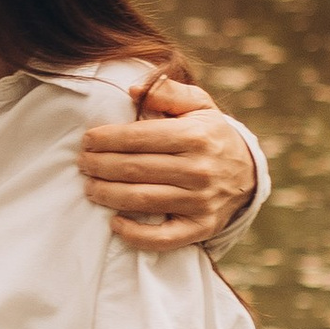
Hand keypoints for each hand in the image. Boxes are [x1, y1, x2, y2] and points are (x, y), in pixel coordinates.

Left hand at [76, 76, 255, 248]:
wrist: (247, 173)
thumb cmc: (210, 135)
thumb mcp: (199, 105)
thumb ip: (169, 93)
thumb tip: (133, 90)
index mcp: (195, 136)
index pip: (139, 137)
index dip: (107, 139)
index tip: (87, 140)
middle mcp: (199, 170)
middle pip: (134, 169)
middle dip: (100, 166)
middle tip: (83, 163)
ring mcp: (200, 202)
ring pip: (141, 200)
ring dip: (107, 195)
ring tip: (89, 186)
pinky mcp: (200, 228)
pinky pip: (162, 238)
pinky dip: (134, 234)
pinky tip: (115, 223)